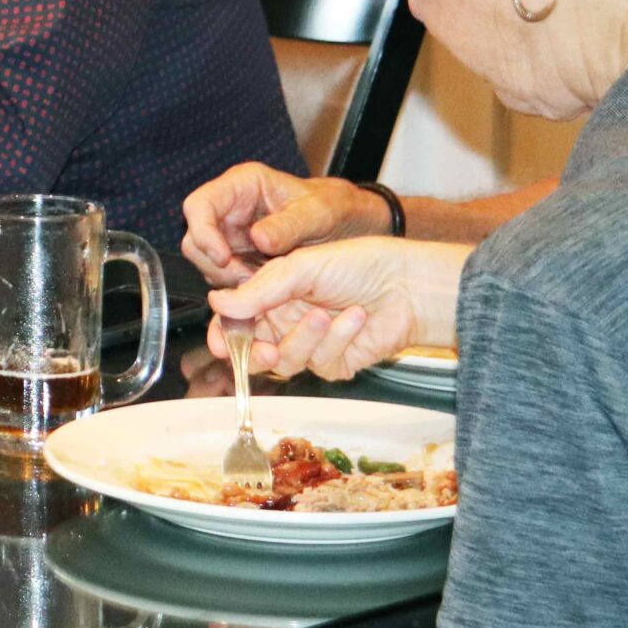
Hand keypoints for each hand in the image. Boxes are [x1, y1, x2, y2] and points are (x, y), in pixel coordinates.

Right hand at [180, 163, 397, 286]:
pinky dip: (240, 287)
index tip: (224, 258)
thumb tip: (258, 239)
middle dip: (216, 264)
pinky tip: (266, 290)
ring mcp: (234, 234)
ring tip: (264, 284)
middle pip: (196, 237)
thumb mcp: (318, 214)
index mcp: (243, 185)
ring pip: (207, 261)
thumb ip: (289, 226)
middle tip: (248, 280)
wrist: (352, 226)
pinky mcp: (241, 256)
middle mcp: (231, 208)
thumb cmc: (336, 209)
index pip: (199, 205)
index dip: (204, 233)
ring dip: (229, 279)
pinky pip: (225, 275)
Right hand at [206, 237, 466, 380]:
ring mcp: (312, 344)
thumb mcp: (300, 267)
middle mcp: (287, 321)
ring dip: (305, 339)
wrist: (410, 283)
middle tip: (264, 349)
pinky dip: (337, 340)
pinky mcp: (338, 362)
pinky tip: (355, 317)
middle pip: (255, 351)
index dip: (225, 335)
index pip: (237, 321)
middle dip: (256, 354)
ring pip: (287, 362)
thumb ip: (258, 289)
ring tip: (325, 314)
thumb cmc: (358, 264)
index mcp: (272, 295)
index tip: (222, 342)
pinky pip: (322, 364)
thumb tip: (218, 303)